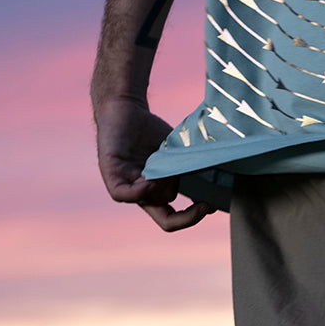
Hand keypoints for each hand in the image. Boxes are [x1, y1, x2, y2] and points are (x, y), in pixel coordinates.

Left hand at [95, 96, 213, 231]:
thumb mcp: (174, 155)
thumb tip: (213, 186)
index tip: (209, 205)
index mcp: (155, 191)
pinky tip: (150, 180)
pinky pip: (124, 194)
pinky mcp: (111, 176)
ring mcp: (125, 186)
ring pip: (152, 200)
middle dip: (184, 205)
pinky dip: (140, 191)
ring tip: (168, 162)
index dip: (191, 218)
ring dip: (164, 186)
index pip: (171, 218)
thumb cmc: (150, 129)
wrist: (126, 107)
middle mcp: (140, 193)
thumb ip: (186, 171)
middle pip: (165, 213)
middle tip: (202, 199)